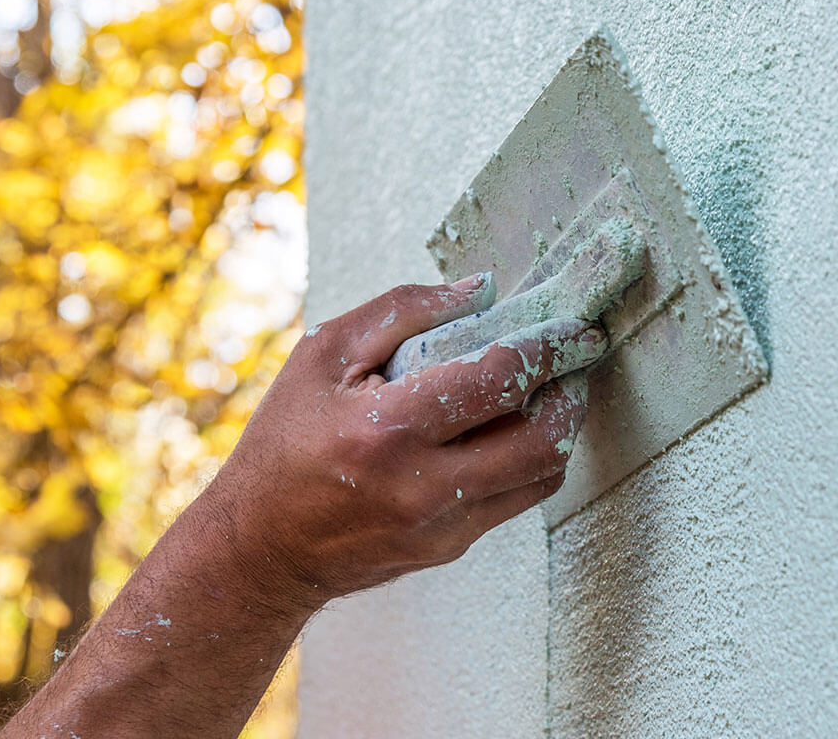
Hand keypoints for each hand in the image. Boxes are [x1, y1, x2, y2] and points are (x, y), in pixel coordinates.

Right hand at [209, 273, 605, 605]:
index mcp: (387, 429)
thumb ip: (402, 310)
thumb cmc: (286, 442)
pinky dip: (526, 459)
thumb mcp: (323, 356)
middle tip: (578, 360)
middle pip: (541, 439)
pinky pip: (515, 498)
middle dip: (572, 392)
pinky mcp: (451, 547)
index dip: (548, 346)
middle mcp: (422, 486)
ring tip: (550, 391)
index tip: (576, 327)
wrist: (260, 549)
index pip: (497, 378)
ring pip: (541, 475)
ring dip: (559, 429)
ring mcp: (442, 525)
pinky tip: (510, 430)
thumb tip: (480, 288)